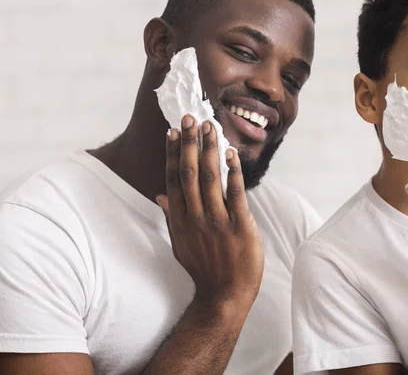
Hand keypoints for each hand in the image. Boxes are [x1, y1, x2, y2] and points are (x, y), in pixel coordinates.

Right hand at [156, 115, 263, 307]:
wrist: (225, 296)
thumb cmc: (205, 267)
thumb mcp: (181, 243)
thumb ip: (172, 216)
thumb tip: (160, 195)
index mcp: (180, 220)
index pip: (174, 179)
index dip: (174, 154)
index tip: (173, 131)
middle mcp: (195, 218)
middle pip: (190, 173)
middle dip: (189, 143)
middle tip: (190, 117)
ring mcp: (217, 222)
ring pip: (211, 178)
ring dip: (209, 150)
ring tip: (209, 126)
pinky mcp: (240, 226)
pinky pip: (236, 194)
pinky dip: (233, 172)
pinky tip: (231, 153)